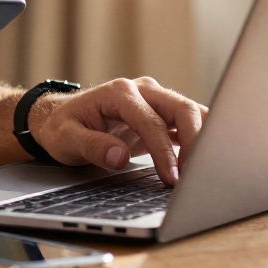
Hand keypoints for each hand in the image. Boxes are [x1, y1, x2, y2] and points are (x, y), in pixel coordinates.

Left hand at [29, 77, 208, 184]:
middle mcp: (142, 90)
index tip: (172, 178)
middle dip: (196, 141)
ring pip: (192, 113)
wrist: (61, 119)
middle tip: (195, 175)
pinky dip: (200, 140)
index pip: (151, 121)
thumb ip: (92, 146)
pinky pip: (188, 123)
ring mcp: (155, 100)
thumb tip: (119, 157)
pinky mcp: (162, 114)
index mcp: (119, 93)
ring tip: (206, 170)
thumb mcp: (66, 138)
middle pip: (182, 108)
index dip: (164, 151)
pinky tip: (203, 162)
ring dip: (204, 138)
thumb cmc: (62, 127)